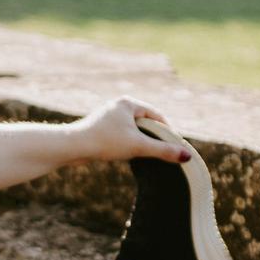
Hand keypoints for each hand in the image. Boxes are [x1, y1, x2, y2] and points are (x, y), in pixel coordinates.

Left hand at [71, 97, 192, 166]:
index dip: (168, 132)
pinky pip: (123, 135)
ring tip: (147, 156)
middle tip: (164, 154)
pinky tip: (130, 157)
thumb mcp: (138, 146)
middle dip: (155, 138)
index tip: (175, 148)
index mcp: (128, 103)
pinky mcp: (102, 129)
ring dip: (142, 142)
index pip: (157, 116)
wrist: (72, 147)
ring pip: (134, 130)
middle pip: (146, 123)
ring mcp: (109, 117)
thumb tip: (186, 156)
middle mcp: (118, 106)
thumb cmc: (105, 142)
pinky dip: (130, 144)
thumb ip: (163, 151)